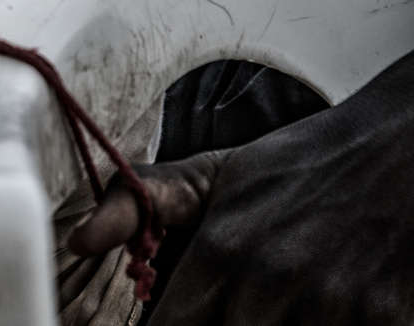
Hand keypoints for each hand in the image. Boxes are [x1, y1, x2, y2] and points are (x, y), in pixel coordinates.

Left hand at [70, 50, 413, 325]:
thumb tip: (78, 238)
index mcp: (224, 249)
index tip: (175, 323)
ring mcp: (334, 306)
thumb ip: (142, 204)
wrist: (398, 150)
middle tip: (231, 307)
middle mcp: (272, 282)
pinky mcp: (388, 321)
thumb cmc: (299, 169)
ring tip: (279, 302)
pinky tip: (323, 308)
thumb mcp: (216, 175)